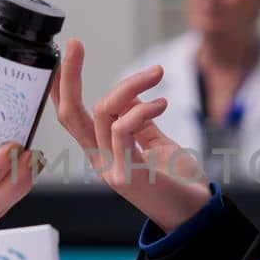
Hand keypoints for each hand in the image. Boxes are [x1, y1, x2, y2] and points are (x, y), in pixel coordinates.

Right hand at [50, 38, 212, 232]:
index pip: (72, 116)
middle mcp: (100, 159)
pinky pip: (123, 130)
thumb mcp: (155, 143)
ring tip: (157, 75)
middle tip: (75, 44)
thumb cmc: (178, 182)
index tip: (64, 54)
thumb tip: (130, 95)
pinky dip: (142, 109)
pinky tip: (162, 103)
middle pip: (70, 114)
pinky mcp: (127, 175)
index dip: (62, 87)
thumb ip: (139, 121)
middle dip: (69, 77)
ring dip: (130, 86)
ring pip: (102, 113)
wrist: (197, 216)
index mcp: (103, 151)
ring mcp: (110, 168)